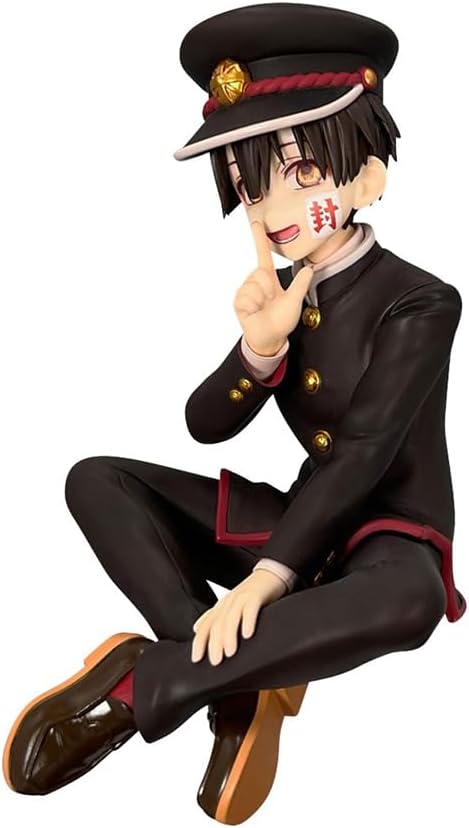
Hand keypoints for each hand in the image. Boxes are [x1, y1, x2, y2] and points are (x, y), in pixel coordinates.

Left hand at [191, 570, 286, 665]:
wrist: (269, 574)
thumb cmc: (250, 594)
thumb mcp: (230, 607)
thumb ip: (215, 618)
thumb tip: (196, 629)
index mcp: (221, 607)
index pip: (205, 625)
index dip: (199, 642)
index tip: (196, 658)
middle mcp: (228, 603)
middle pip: (217, 624)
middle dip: (214, 644)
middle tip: (215, 661)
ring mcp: (241, 598)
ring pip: (231, 618)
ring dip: (229, 636)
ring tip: (230, 652)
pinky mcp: (256, 595)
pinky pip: (250, 609)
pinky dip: (248, 622)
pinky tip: (247, 634)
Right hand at [233, 221, 312, 355]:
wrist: (269, 338)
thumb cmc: (281, 321)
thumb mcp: (294, 301)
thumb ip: (300, 284)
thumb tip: (309, 269)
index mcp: (269, 279)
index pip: (263, 255)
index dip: (260, 239)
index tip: (257, 223)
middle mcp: (256, 282)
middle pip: (260, 272)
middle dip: (267, 288)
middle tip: (270, 302)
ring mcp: (246, 291)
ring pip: (253, 284)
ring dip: (260, 298)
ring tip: (262, 308)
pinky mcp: (239, 301)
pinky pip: (246, 296)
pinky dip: (252, 306)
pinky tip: (254, 312)